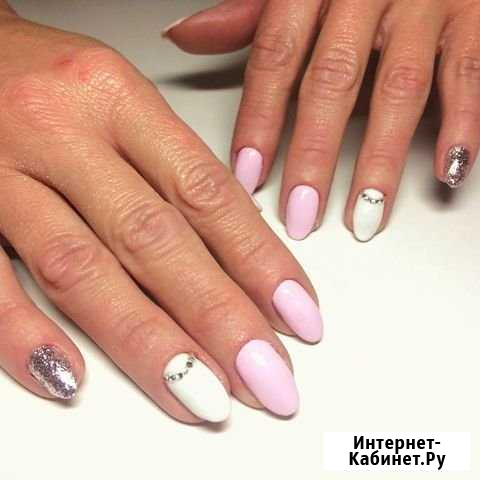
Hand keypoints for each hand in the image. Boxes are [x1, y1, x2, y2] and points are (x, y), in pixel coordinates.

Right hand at [0, 10, 322, 421]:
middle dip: (218, 318)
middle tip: (266, 377)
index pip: (206, 193)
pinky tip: (72, 377)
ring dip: (148, 342)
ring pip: (83, 268)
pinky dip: (26, 334)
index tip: (297, 316)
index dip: (258, 260)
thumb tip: (235, 243)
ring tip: (201, 395)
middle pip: (155, 240)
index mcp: (118, 99)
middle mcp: (62, 133)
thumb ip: (173, 168)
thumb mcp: (123, 101)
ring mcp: (2, 172)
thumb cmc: (53, 82)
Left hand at [165, 0, 478, 240]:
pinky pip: (469, 72)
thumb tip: (186, 33)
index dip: (258, 122)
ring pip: (398, 89)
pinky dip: (463, 123)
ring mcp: (425, 5)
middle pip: (332, 83)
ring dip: (380, 160)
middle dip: (314, 156)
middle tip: (300, 214)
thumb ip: (247, 13)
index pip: (275, 60)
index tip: (247, 178)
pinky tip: (448, 170)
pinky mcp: (475, 17)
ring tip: (362, 216)